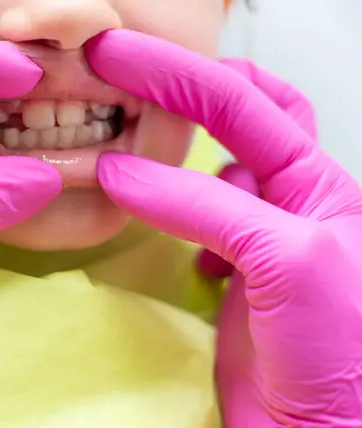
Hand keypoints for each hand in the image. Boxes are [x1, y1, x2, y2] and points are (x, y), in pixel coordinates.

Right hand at [87, 29, 361, 425]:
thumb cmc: (335, 353)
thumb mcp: (283, 256)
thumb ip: (204, 206)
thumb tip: (121, 170)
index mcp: (317, 184)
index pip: (244, 104)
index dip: (180, 75)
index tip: (120, 60)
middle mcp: (288, 202)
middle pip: (236, 117)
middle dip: (179, 88)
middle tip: (120, 71)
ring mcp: (255, 238)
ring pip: (211, 170)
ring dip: (175, 154)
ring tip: (136, 147)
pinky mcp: (230, 273)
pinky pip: (197, 221)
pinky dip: (174, 211)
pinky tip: (174, 233)